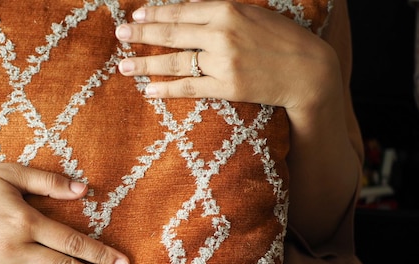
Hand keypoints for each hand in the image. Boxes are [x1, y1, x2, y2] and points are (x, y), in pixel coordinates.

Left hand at [114, 1, 359, 249]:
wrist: (309, 71)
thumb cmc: (282, 39)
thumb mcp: (253, 14)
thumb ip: (222, 12)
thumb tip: (188, 13)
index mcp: (228, 9)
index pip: (181, 10)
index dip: (155, 13)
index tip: (136, 16)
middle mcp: (222, 33)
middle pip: (171, 33)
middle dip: (141, 33)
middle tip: (119, 35)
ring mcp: (223, 61)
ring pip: (175, 61)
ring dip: (145, 63)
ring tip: (124, 66)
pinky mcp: (227, 87)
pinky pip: (189, 87)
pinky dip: (166, 89)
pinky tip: (149, 90)